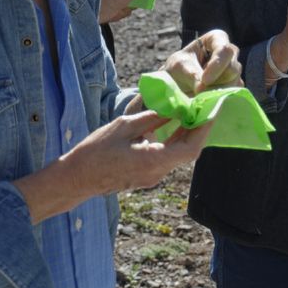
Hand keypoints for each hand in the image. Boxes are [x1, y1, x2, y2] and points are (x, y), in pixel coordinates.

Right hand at [15, 110, 212, 222]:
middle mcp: (158, 172)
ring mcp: (153, 177)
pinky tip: (173, 126)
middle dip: (199, 130)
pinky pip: (167, 157)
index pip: (191, 149)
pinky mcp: (146, 175)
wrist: (76, 178)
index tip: (211, 111)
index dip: (204, 130)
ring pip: (179, 155)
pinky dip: (174, 141)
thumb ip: (151, 118)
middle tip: (204, 108)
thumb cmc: (95, 151)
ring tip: (191, 112)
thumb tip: (173, 108)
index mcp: (154, 161)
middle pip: (188, 153)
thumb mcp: (124, 126)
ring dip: (187, 135)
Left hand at [163, 29, 241, 94]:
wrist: (178, 82)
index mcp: (217, 39)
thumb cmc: (179, 67)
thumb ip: (192, 75)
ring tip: (201, 94)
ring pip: (235, 83)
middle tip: (200, 91)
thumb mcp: (179, 67)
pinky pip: (234, 94)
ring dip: (217, 91)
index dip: (217, 65)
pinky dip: (220, 98)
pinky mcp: (235, 85)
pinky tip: (208, 99)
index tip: (204, 80)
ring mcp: (234, 70)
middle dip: (217, 82)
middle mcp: (230, 53)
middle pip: (233, 68)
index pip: (224, 50)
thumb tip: (202, 89)